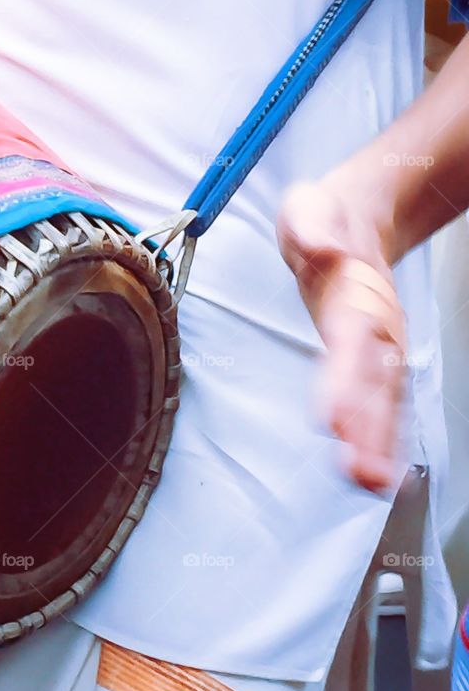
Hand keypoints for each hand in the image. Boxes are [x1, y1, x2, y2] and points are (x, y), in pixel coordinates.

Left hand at [277, 180, 406, 493]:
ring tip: (372, 484)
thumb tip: (321, 246)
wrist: (357, 215)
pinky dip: (380, 436)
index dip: (346, 381)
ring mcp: (377, 344)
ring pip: (382, 399)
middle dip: (369, 429)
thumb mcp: (308, 207)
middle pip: (374, 383)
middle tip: (362, 473)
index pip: (351, 343)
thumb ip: (312, 227)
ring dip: (377, 442)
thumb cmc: (325, 218)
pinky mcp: (370, 357)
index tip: (334, 417)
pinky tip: (376, 471)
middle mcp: (373, 326)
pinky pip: (380, 400)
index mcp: (356, 295)